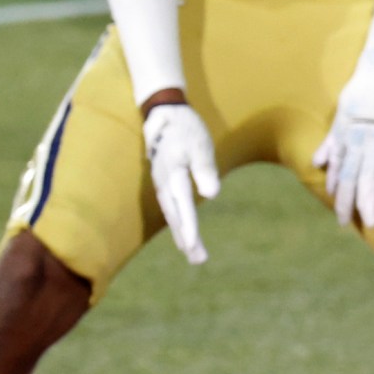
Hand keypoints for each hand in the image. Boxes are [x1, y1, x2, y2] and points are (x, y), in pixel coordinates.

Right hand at [143, 101, 221, 263]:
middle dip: (186, 238)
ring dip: (182, 234)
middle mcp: (163, 183)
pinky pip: (171, 207)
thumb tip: (211, 194)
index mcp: (172, 174)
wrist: (166, 114)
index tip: (193, 245)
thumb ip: (204, 170)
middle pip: (175, 216)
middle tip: (198, 259)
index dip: (188, 227)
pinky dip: (178, 222)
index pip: (181, 206)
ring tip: (194, 255)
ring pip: (172, 214)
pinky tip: (185, 233)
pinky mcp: (165, 183)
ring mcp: (162, 184)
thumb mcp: (200, 145)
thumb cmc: (186, 129)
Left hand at [314, 104, 373, 228]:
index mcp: (345, 142)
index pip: (340, 176)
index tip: (342, 218)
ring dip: (369, 201)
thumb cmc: (359, 98)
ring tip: (371, 222)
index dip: (340, 198)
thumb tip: (317, 164)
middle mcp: (360, 145)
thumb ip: (330, 145)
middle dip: (352, 205)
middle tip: (352, 226)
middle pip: (353, 180)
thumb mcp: (339, 120)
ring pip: (371, 177)